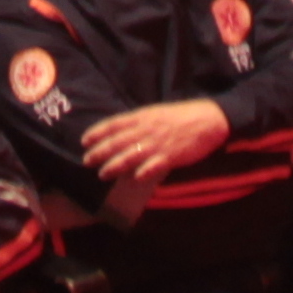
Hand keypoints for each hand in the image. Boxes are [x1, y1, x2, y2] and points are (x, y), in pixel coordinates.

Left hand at [80, 99, 231, 189]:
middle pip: (118, 141)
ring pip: (132, 154)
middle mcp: (147, 129)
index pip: (115, 124)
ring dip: (115, 165)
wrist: (208, 119)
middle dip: (100, 151)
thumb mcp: (156, 113)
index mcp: (143, 117)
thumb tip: (119, 132)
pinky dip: (145, 171)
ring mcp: (159, 143)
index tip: (84, 140)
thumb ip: (138, 123)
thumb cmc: (181, 116)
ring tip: (102, 174)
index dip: (98, 132)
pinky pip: (156, 165)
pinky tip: (136, 179)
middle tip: (86, 160)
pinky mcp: (172, 155)